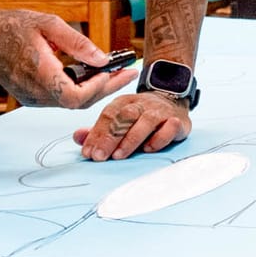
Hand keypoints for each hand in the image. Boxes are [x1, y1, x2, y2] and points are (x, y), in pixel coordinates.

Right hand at [0, 5, 137, 108]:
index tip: (114, 72)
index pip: (75, 98)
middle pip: (78, 103)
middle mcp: (34, 92)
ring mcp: (30, 98)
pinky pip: (59, 99)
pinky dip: (79, 90)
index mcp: (39, 74)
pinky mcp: (29, 97)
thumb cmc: (14, 26)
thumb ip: (78, 43)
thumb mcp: (50, 24)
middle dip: (106, 89)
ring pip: (70, 103)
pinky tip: (91, 76)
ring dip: (94, 90)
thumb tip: (103, 58)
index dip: (99, 89)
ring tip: (115, 72)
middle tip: (127, 73)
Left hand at [74, 90, 191, 161]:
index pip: (108, 115)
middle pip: (125, 117)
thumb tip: (77, 137)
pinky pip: (170, 127)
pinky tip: (148, 148)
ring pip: (146, 121)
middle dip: (111, 137)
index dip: (97, 134)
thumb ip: (98, 130)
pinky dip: (159, 138)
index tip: (88, 152)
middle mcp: (142, 104)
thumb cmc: (140, 116)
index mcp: (124, 102)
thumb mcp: (118, 119)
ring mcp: (160, 111)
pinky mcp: (177, 120)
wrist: (172, 99)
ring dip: (131, 139)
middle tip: (100, 157)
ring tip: (119, 155)